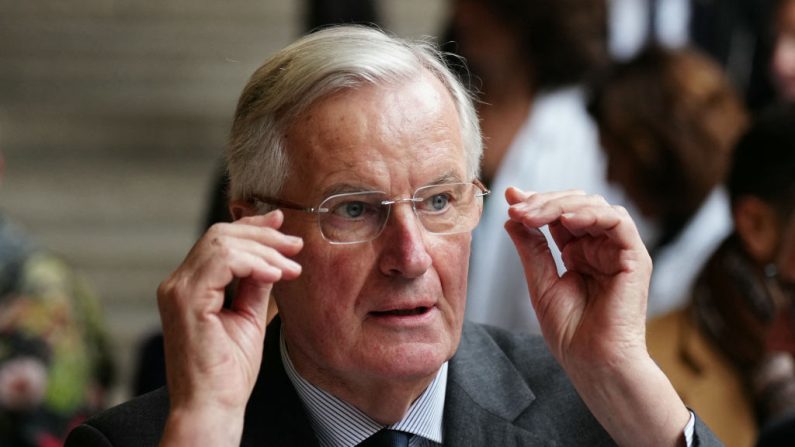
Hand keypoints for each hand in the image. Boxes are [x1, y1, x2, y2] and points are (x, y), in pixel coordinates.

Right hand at [157, 210, 301, 444]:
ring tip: (291, 268)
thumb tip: (272, 258)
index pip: (219, 241)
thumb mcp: (248, 317)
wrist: (212, 407)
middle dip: (264, 234)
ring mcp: (177, 290)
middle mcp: (177, 284)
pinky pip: (223, 261)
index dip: (252, 227)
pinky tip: (276, 275)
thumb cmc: (228, 373)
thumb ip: (255, 285)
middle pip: (220, 234)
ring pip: (222, 243)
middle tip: (296, 244)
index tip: (282, 225)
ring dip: (265, 251)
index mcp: (189, 287)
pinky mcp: (186, 300)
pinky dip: (254, 263)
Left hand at [504, 188, 688, 446]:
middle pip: (574, 205)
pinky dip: (591, 214)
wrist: (593, 362)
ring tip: (532, 215)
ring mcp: (617, 251)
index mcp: (578, 253)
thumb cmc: (570, 333)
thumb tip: (513, 216)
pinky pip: (618, 221)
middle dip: (543, 202)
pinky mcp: (634, 257)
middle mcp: (599, 248)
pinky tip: (566, 219)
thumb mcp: (540, 282)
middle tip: (517, 209)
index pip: (558, 215)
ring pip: (594, 206)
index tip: (510, 199)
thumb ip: (531, 248)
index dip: (536, 203)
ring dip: (560, 205)